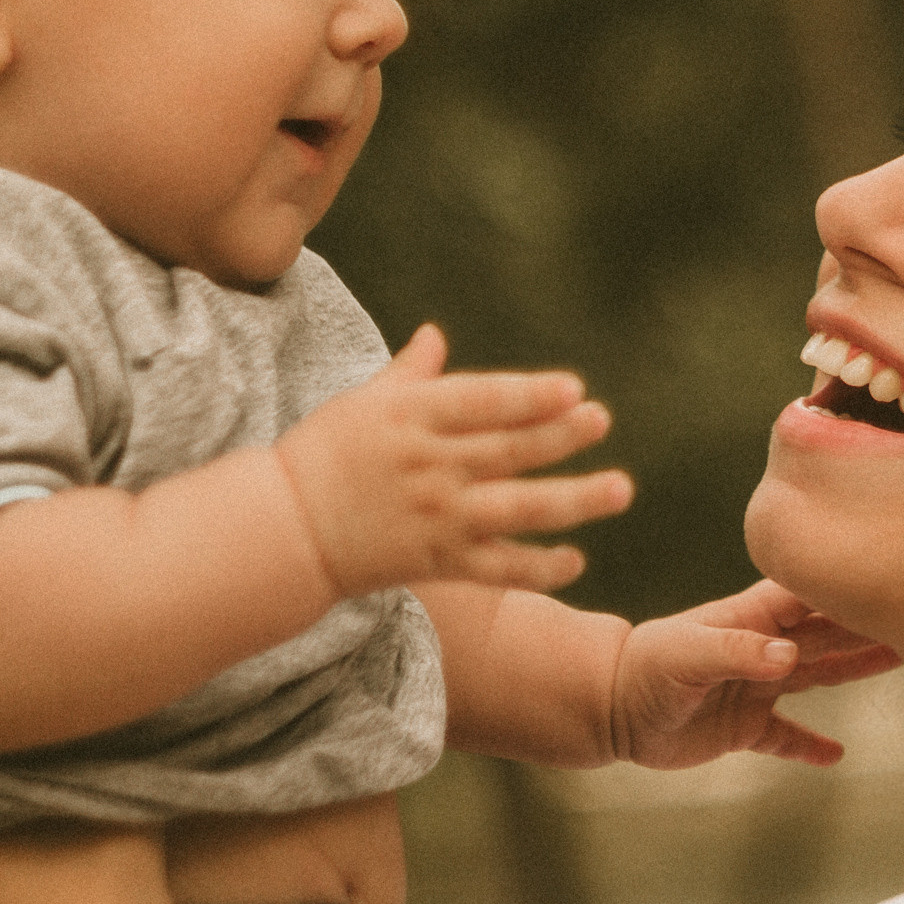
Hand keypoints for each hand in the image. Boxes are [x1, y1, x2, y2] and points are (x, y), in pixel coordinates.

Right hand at [278, 324, 633, 594]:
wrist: (283, 530)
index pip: (483, 400)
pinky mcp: (437, 562)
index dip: (530, 394)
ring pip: (518, 508)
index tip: (573, 388)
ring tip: (620, 489)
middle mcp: (431, 465)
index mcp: (412, 416)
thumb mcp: (362, 403)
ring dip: (575, 500)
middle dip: (562, 434)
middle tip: (601, 419)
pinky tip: (576, 561)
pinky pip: (498, 568)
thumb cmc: (321, 454)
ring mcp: (437, 516)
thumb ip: (410, 373)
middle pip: (510, 448)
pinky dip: (538, 568)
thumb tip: (436, 334)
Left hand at [608, 580, 902, 769]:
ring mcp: (758, 685)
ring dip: (857, 668)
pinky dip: (809, 745)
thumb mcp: (686, 654)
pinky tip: (836, 756)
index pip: (811, 595)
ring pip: (819, 675)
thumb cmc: (645, 667)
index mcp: (753, 617)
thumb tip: (787, 655)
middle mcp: (764, 647)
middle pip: (828, 633)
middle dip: (870, 623)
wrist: (608, 707)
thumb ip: (737, 652)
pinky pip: (786, 735)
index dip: (849, 585)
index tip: (892, 573)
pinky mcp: (745, 726)